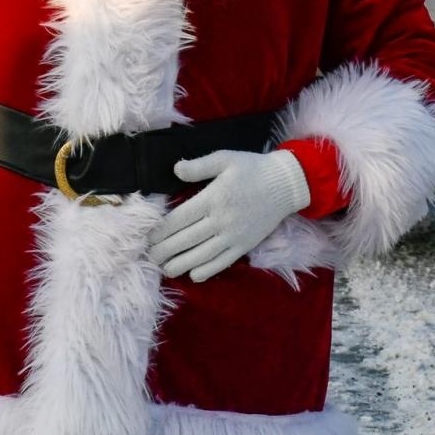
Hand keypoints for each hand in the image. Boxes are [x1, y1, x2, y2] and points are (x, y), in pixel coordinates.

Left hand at [147, 149, 309, 281]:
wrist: (285, 184)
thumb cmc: (252, 168)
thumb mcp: (225, 158)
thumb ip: (199, 166)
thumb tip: (176, 169)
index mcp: (214, 197)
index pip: (181, 218)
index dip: (162, 230)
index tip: (149, 237)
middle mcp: (222, 220)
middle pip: (187, 240)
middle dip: (166, 250)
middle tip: (150, 256)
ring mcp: (234, 235)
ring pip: (203, 255)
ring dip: (181, 264)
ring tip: (166, 269)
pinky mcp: (246, 245)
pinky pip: (224, 262)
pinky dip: (208, 270)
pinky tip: (194, 275)